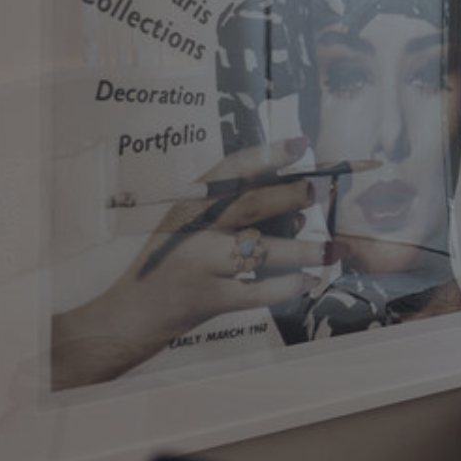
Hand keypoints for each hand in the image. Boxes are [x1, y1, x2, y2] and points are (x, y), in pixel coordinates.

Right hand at [50, 137, 334, 389]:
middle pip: (249, 205)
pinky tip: (309, 281)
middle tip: (319, 190)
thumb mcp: (188, 229)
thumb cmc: (166, 266)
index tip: (300, 144)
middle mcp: (193, 230)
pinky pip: (257, 291)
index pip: (230, 172)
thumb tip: (296, 214)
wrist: (128, 316)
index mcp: (189, 205)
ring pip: (260, 251)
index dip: (267, 156)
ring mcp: (201, 265)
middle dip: (290, 195)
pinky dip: (287, 287)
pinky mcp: (209, 299)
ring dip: (301, 250)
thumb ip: (234, 218)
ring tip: (333, 248)